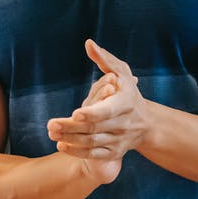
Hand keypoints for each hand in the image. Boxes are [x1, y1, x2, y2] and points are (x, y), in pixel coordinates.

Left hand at [47, 40, 148, 170]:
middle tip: (50, 124)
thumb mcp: (122, 73)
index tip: (75, 113)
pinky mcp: (113, 153)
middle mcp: (124, 124)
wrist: (146, 124)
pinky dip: (77, 152)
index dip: (92, 113)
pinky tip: (61, 145)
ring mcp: (119, 141)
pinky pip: (93, 154)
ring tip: (52, 133)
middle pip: (94, 128)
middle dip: (71, 127)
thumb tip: (88, 43)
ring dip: (70, 139)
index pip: (108, 111)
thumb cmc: (128, 92)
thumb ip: (105, 60)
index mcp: (126, 104)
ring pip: (92, 142)